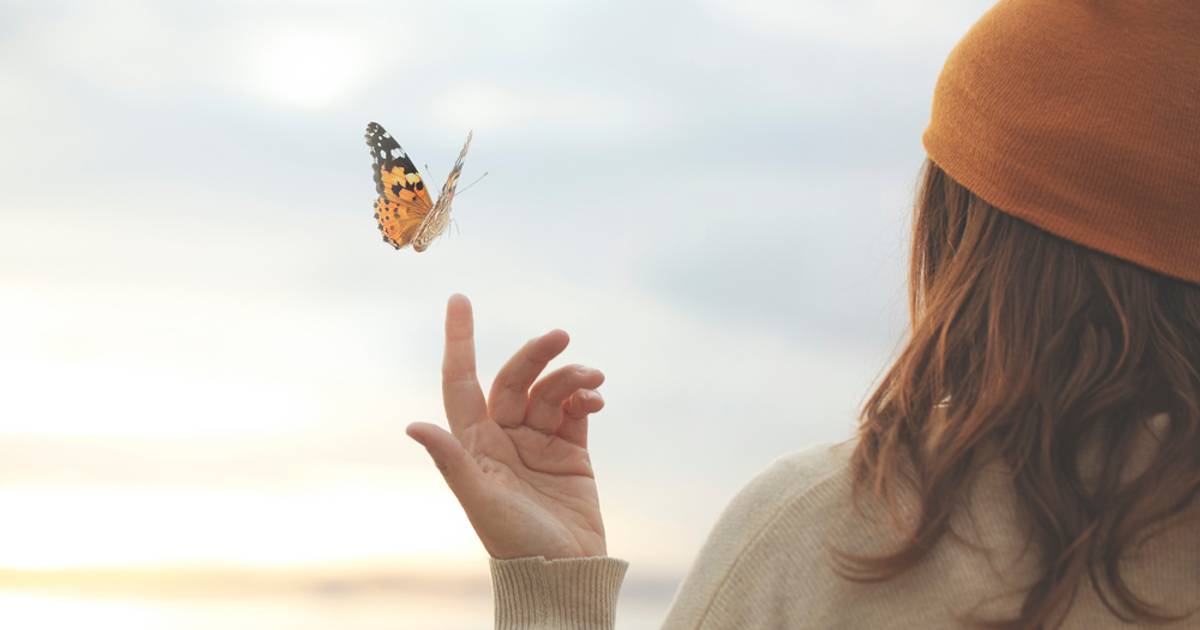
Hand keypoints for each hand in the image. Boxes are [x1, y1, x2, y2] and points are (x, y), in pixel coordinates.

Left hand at [405, 294, 609, 559]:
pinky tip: (597, 397)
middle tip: (561, 336)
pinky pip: (577, 408)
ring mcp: (539, 441)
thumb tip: (413, 425)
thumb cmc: (515, 543)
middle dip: (536, 354)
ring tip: (592, 379)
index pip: (461, 381)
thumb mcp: (481, 501)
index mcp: (474, 443)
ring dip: (570, 377)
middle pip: (515, 378)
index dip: (459, 340)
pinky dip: (586, 396)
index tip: (459, 299)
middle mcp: (504, 436)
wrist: (566, 572)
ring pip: (551, 390)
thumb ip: (452, 461)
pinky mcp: (571, 450)